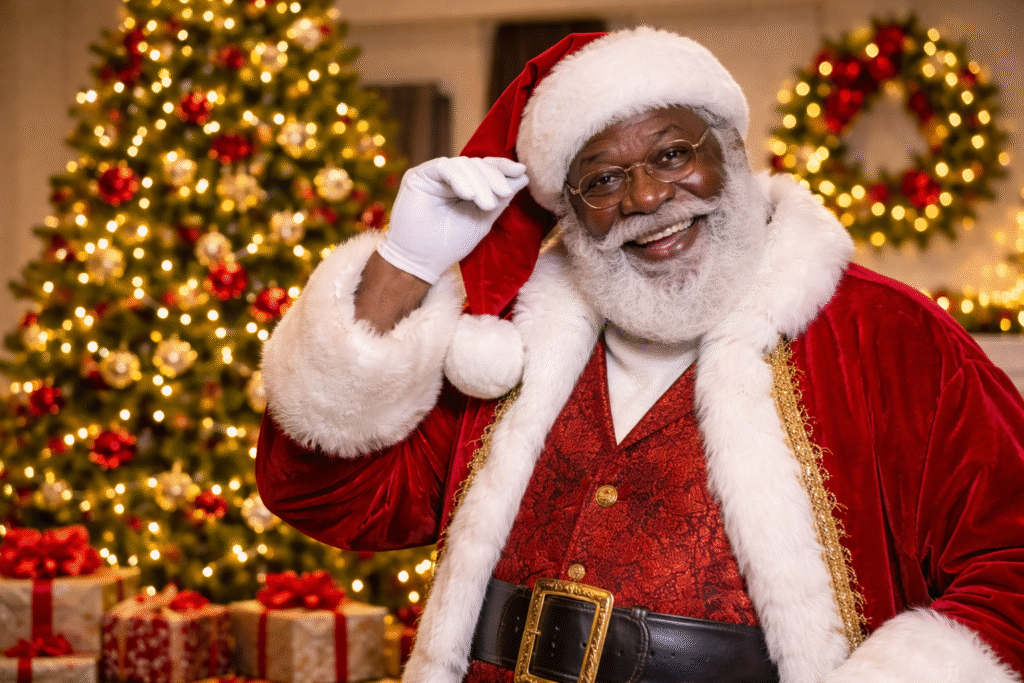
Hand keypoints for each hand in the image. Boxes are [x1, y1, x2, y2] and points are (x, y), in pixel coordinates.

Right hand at [378, 156, 528, 283]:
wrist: (422, 261)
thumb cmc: (450, 244)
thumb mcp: (483, 219)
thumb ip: (501, 199)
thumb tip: (523, 177)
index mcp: (463, 185)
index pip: (484, 168)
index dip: (502, 167)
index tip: (521, 171)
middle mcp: (448, 177)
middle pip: (476, 164)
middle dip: (493, 178)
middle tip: (504, 194)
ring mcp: (432, 175)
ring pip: (462, 165)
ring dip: (479, 182)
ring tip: (487, 204)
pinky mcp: (418, 176)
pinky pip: (443, 168)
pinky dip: (459, 179)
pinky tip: (468, 195)